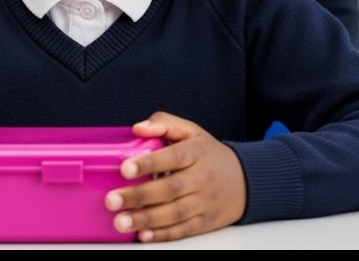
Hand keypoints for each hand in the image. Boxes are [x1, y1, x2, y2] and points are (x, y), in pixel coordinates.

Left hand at [105, 112, 244, 242]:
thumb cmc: (211, 156)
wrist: (246, 180)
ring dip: (146, 219)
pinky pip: (184, 230)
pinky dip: (164, 234)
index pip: (173, 157)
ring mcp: (204, 202)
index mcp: (198, 153)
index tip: (125, 168)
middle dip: (139, 196)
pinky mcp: (205, 222)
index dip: (149, 163)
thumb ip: (165, 124)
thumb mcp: (193, 132)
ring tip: (121, 221)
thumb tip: (138, 128)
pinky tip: (144, 235)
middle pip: (170, 188)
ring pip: (175, 212)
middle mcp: (202, 178)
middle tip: (112, 200)